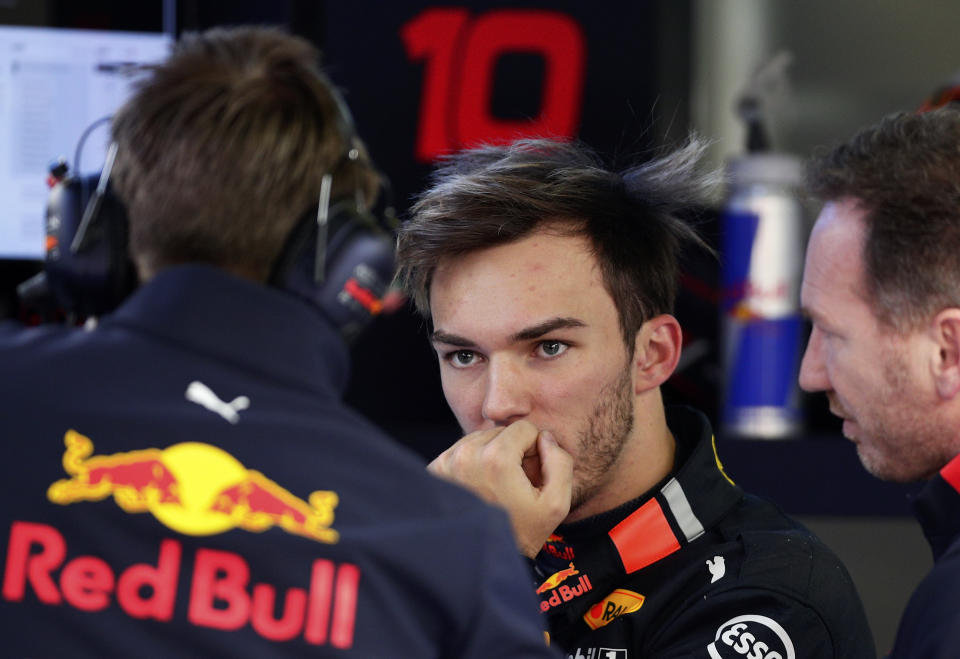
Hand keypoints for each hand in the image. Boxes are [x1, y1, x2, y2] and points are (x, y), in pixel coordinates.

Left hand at [428, 420, 573, 557]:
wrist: (484, 560)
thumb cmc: (523, 533)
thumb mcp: (556, 504)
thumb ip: (560, 463)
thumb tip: (545, 438)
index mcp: (496, 459)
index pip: (524, 428)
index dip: (535, 448)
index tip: (531, 473)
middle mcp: (466, 454)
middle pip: (500, 432)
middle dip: (512, 450)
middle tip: (514, 482)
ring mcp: (446, 462)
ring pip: (480, 438)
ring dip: (492, 454)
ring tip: (497, 486)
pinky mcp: (434, 470)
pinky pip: (461, 450)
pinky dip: (473, 462)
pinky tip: (479, 487)